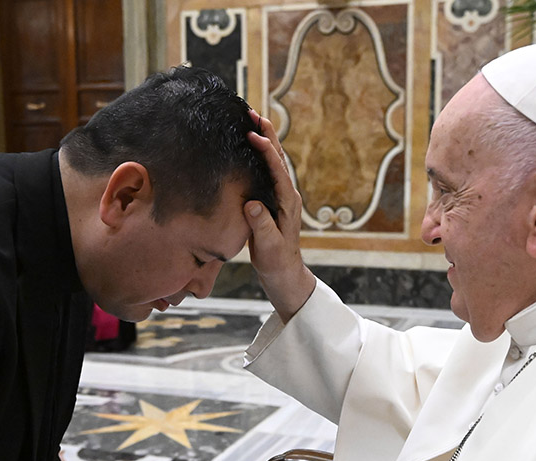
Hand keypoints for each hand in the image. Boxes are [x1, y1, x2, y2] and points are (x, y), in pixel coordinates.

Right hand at [246, 109, 315, 321]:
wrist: (285, 274)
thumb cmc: (277, 262)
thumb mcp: (269, 247)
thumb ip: (261, 225)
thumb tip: (253, 204)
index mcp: (287, 202)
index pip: (277, 169)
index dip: (266, 150)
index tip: (252, 134)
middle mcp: (287, 195)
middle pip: (278, 158)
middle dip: (267, 133)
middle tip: (252, 112)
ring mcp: (281, 197)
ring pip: (273, 162)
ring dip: (264, 140)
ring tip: (250, 120)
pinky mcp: (273, 201)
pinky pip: (266, 172)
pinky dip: (258, 156)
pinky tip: (247, 148)